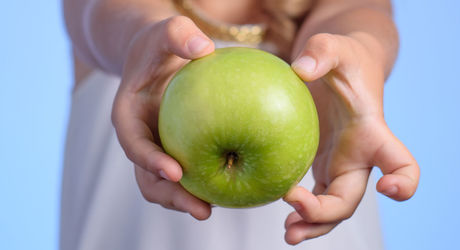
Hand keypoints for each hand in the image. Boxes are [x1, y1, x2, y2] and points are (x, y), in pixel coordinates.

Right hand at [112, 16, 214, 219]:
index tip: (176, 172)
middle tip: (201, 209)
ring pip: (168, 185)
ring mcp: (160, 150)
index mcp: (129, 117)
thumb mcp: (166, 31)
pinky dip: (206, 184)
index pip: (135, 144)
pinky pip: (192, 173)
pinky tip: (235, 187)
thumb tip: (204, 48)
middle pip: (149, 178)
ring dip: (188, 200)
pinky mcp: (180, 152)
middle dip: (172, 197)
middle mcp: (142, 140)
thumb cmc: (162, 45)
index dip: (151, 162)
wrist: (163, 59)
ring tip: (214, 210)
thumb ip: (179, 35)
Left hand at [283, 33, 419, 243]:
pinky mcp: (319, 168)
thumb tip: (301, 70)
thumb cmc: (345, 61)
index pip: (401, 163)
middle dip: (326, 212)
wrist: (339, 73)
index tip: (389, 189)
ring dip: (312, 225)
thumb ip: (324, 51)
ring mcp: (338, 167)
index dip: (404, 182)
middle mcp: (358, 159)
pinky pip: (312, 198)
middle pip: (350, 199)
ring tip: (290, 234)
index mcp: (372, 135)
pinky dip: (300, 211)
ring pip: (331, 208)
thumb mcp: (336, 47)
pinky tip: (281, 216)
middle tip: (294, 212)